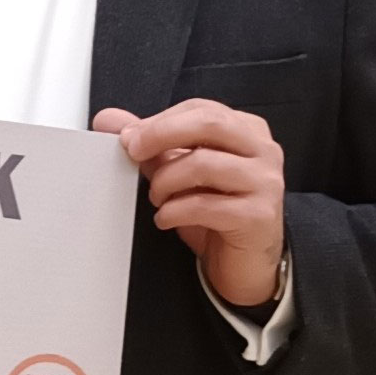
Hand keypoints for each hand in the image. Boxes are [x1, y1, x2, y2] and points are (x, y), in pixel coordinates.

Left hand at [96, 99, 287, 311]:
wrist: (246, 264)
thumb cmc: (217, 215)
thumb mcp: (181, 175)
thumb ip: (151, 145)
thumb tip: (110, 120)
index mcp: (247, 131)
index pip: (202, 109)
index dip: (161, 120)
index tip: (130, 136)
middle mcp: (262, 151)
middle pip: (209, 124)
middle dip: (161, 134)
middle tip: (133, 151)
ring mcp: (265, 182)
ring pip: (204, 164)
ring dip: (166, 180)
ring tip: (156, 197)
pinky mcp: (258, 216)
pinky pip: (206, 205)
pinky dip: (174, 211)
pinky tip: (165, 218)